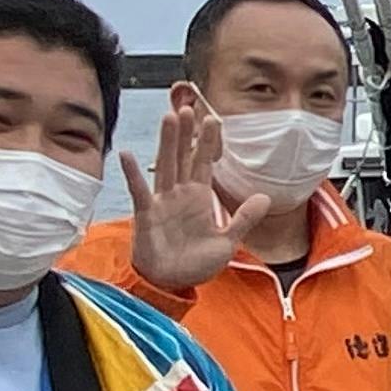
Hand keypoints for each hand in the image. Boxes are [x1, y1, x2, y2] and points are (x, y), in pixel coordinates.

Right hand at [118, 83, 269, 287]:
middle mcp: (179, 194)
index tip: (214, 119)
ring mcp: (161, 202)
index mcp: (198, 198)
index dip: (208, 142)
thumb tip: (264, 197)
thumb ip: (243, 219)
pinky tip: (126, 154)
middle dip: (186, 133)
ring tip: (168, 117)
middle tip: (188, 107)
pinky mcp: (146, 215)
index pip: (204, 163)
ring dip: (166, 143)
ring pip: (164, 166)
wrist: (173, 284)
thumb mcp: (227, 242)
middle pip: (183, 157)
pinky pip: (139, 192)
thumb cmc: (195, 263)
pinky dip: (132, 174)